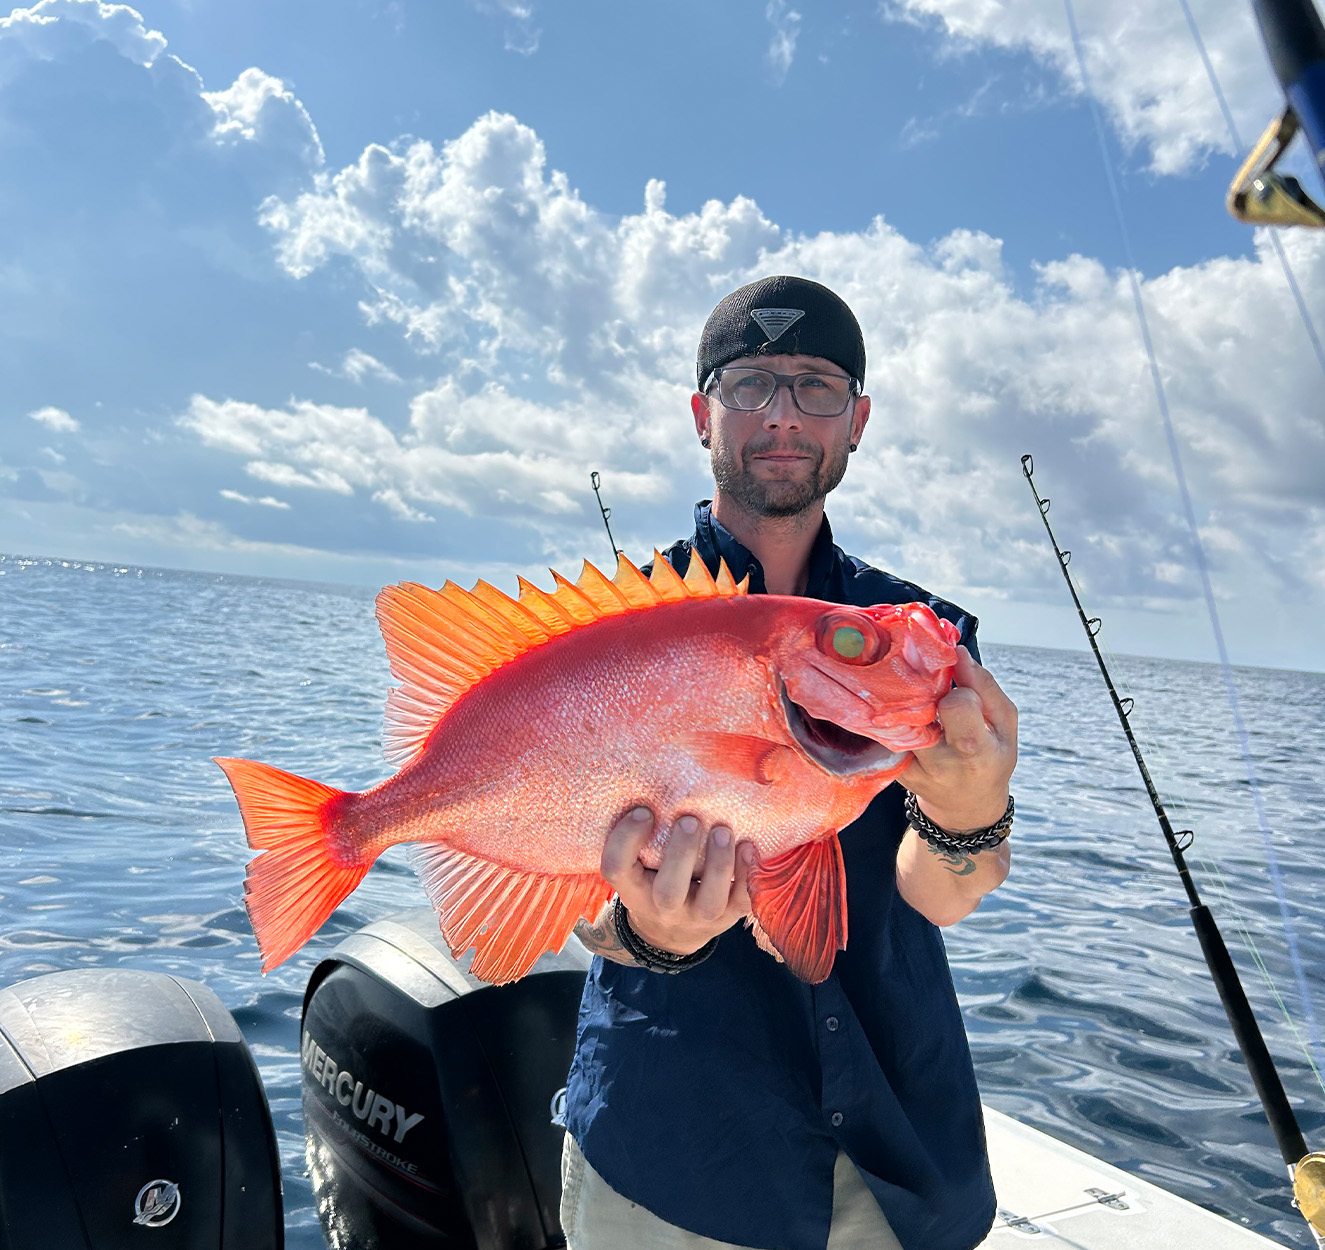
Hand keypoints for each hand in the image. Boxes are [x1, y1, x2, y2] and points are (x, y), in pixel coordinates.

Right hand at [600, 807, 752, 956]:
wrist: (670, 932)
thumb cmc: (652, 881)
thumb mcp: (636, 866)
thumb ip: (642, 837)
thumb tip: (657, 783)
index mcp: (633, 889)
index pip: (616, 868)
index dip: (626, 839)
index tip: (644, 811)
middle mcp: (662, 907)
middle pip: (668, 891)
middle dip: (681, 853)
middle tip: (689, 819)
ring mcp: (697, 916)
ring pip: (709, 901)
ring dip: (719, 864)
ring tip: (723, 830)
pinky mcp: (727, 917)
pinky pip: (741, 902)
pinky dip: (748, 874)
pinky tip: (748, 847)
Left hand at [900, 646, 1016, 830]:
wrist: (965, 807)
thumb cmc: (991, 758)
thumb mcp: (1004, 724)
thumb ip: (985, 686)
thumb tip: (957, 652)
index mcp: (977, 753)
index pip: (956, 706)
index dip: (958, 691)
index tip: (962, 692)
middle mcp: (940, 765)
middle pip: (918, 710)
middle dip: (922, 689)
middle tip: (930, 686)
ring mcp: (911, 769)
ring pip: (894, 719)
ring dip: (902, 700)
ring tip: (916, 698)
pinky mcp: (891, 770)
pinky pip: (883, 732)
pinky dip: (890, 716)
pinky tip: (901, 713)